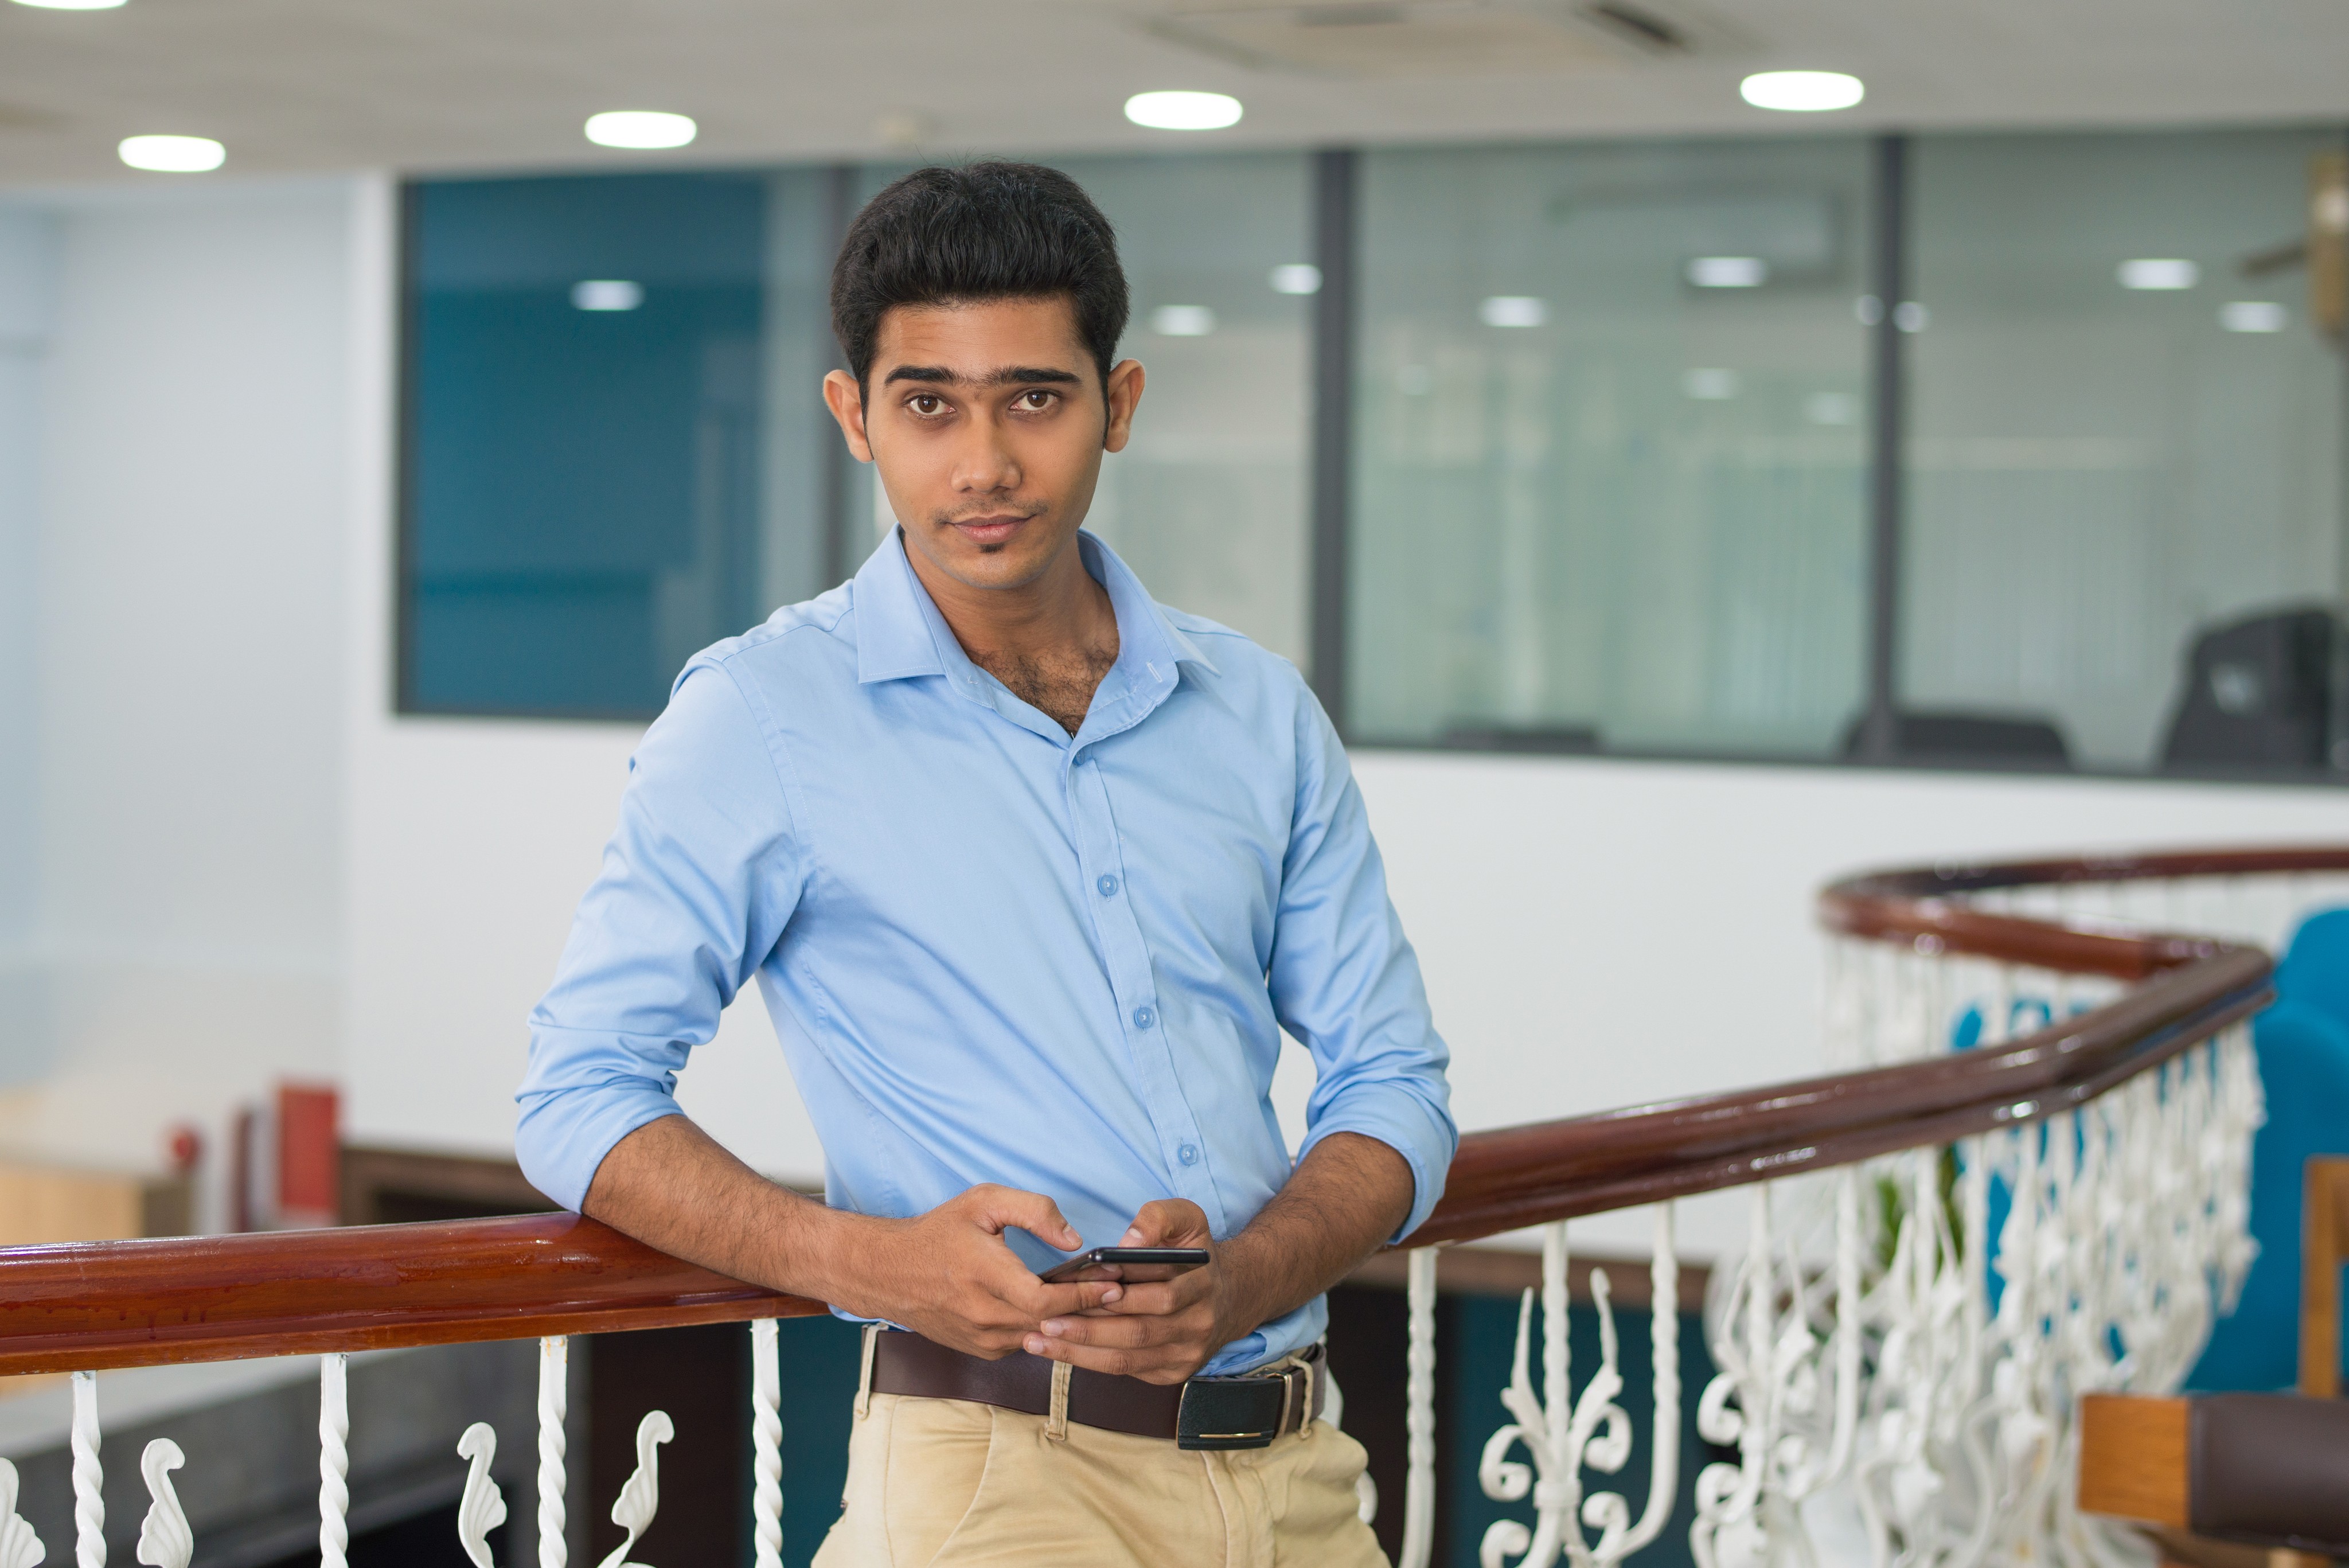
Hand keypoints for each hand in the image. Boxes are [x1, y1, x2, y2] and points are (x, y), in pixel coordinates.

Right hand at [828, 1185, 1122, 1358]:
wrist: (888, 1272)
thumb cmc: (939, 1232)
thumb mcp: (984, 1201)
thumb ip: (1034, 1211)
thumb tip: (1073, 1241)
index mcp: (985, 1275)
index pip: (1047, 1300)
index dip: (1085, 1295)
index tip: (1114, 1283)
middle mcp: (982, 1314)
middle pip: (1050, 1323)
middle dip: (1088, 1309)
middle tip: (1117, 1292)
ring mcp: (980, 1338)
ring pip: (1040, 1338)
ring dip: (1069, 1323)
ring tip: (1095, 1302)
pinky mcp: (979, 1350)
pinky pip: (1024, 1343)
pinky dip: (1043, 1330)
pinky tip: (1058, 1312)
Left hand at [1021, 1199, 1258, 1384]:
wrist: (1230, 1296)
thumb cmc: (1195, 1253)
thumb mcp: (1187, 1219)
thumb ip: (1158, 1218)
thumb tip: (1127, 1241)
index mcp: (1203, 1284)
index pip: (1156, 1293)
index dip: (1112, 1294)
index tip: (1070, 1290)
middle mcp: (1199, 1324)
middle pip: (1137, 1332)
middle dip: (1087, 1328)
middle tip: (1043, 1320)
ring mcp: (1187, 1354)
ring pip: (1128, 1358)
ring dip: (1080, 1351)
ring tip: (1039, 1340)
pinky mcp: (1174, 1372)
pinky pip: (1128, 1371)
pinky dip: (1091, 1363)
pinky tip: (1061, 1351)